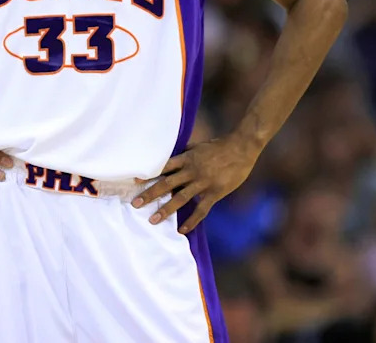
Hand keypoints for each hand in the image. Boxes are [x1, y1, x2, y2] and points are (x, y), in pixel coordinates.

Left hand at [131, 135, 258, 232]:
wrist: (241, 148)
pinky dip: (191, 220)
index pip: (163, 167)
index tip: (135, 181)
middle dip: (150, 194)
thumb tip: (168, 158)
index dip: (149, 174)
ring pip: (180, 198)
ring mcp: (203, 183)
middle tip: (136, 204)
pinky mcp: (215, 193)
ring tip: (153, 220)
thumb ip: (184, 154)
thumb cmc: (218, 146)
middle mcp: (191, 171)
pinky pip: (201, 209)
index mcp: (186, 158)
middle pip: (167, 183)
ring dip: (166, 209)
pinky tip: (182, 229)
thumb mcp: (197, 147)